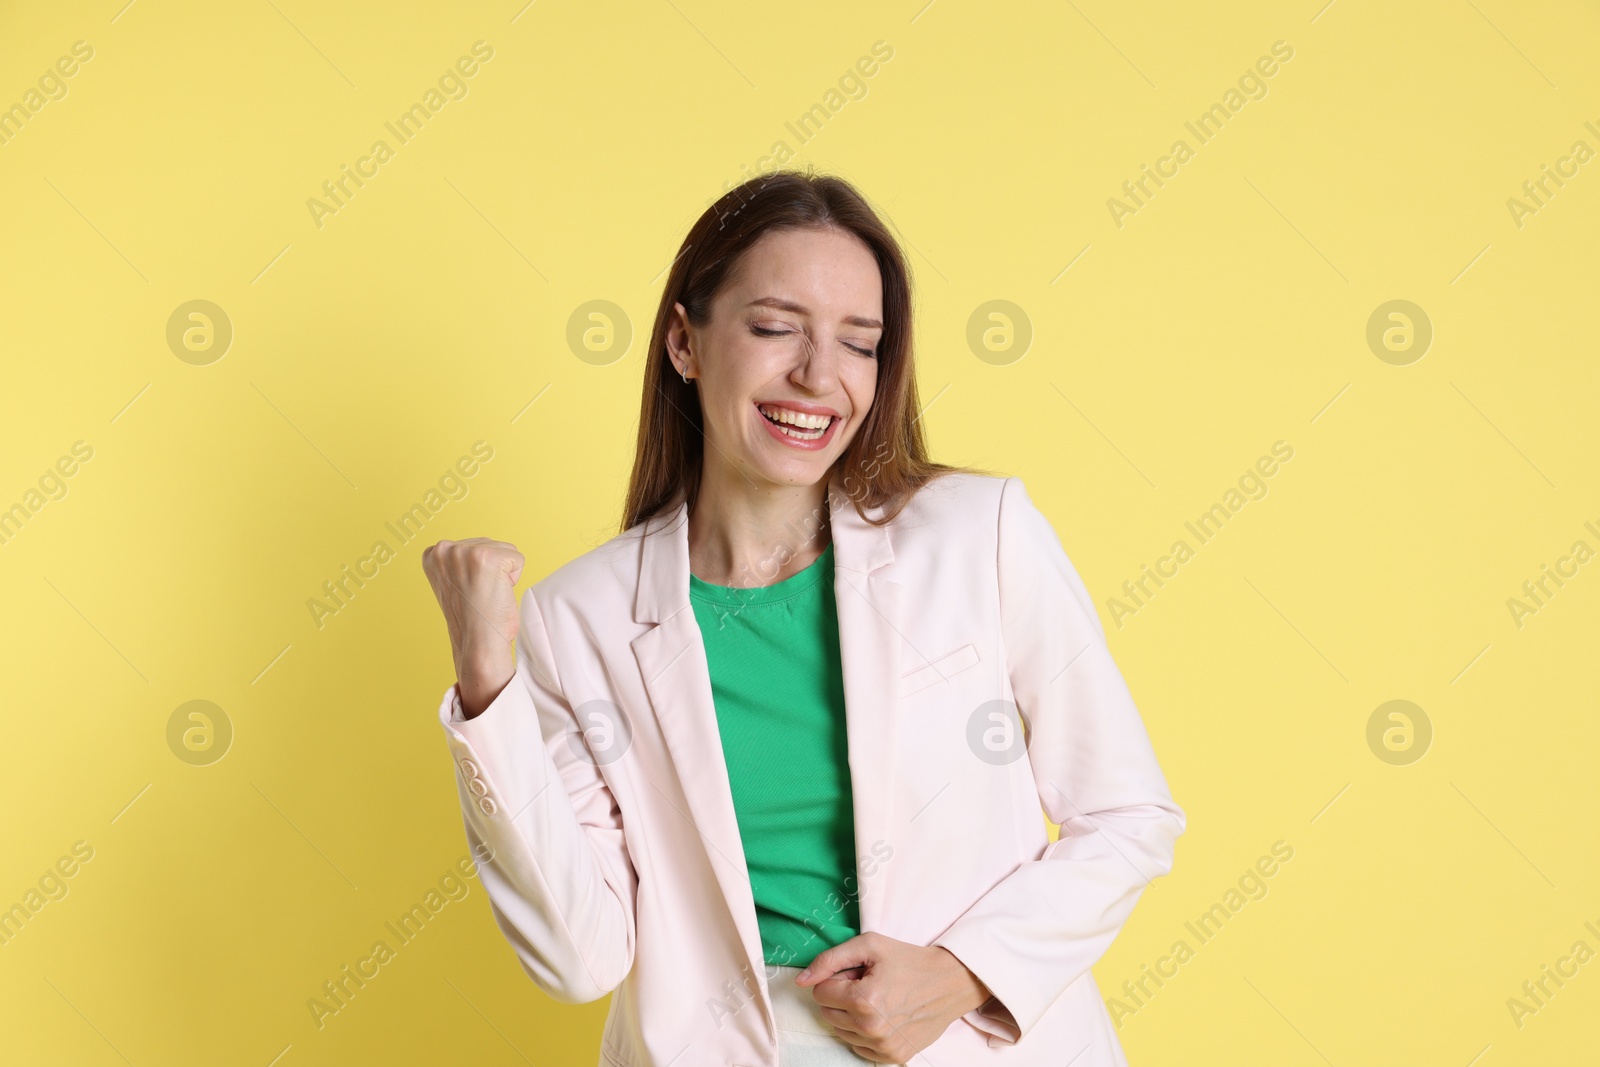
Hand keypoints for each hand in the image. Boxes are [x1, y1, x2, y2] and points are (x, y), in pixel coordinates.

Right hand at [421, 537, 522, 717]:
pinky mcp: (486, 557)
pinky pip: (517, 559)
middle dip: (493, 570)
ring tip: (487, 595)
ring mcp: (464, 551)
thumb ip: (459, 564)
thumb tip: (475, 554)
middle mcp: (444, 549)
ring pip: (505, 550)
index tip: (469, 591)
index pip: (474, 545)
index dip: (479, 571)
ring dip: (503, 574)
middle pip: (491, 544)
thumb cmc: (472, 620)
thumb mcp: (454, 582)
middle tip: (480, 596)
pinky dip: (514, 578)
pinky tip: (497, 594)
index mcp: (433, 554)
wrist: (478, 644)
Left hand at [794, 932, 991, 1063]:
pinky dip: (865, 1032)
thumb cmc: (909, 960)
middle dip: (842, 997)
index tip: (857, 974)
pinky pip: (859, 1047)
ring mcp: (883, 1047)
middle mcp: (871, 1028)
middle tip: (868, 984)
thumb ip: (829, 960)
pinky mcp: (893, 1057)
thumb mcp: (869, 946)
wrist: (949, 983)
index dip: (836, 978)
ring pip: (841, 1031)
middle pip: (828, 1013)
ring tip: (878, 999)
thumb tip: (801, 980)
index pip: (819, 992)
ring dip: (852, 1015)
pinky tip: (885, 1016)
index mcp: (863, 1000)